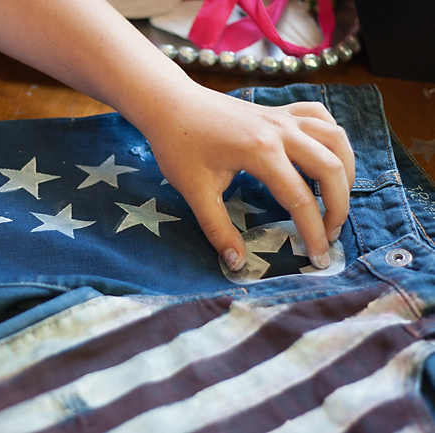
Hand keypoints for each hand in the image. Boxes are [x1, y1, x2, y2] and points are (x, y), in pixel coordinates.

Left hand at [143, 84, 354, 271]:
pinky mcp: (279, 110)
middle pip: (330, 168)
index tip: (318, 259)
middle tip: (329, 235)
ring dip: (344, 171)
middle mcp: (281, 130)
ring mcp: (283, 116)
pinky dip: (332, 137)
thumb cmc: (178, 145)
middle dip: (338, 207)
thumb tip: (237, 263)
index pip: (300, 199)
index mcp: (261, 152)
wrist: (169, 103)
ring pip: (335, 139)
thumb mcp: (195, 191)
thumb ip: (218, 229)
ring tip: (337, 200)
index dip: (312, 232)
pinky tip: (326, 156)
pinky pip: (320, 117)